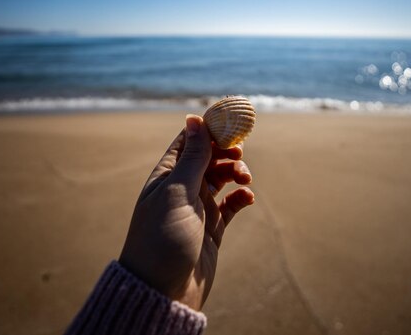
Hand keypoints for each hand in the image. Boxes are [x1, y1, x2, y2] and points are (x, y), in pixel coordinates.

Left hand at [119, 114, 254, 310]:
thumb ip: (191, 158)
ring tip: (245, 181)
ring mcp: (198, 208)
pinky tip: (247, 198)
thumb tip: (194, 118)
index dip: (209, 129)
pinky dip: (241, 198)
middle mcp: (182, 188)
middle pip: (209, 157)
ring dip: (236, 173)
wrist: (163, 291)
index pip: (189, 141)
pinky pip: (231, 205)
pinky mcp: (213, 228)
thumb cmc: (162, 239)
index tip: (232, 124)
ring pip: (222, 178)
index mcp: (167, 175)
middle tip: (239, 156)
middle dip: (227, 152)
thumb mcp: (177, 193)